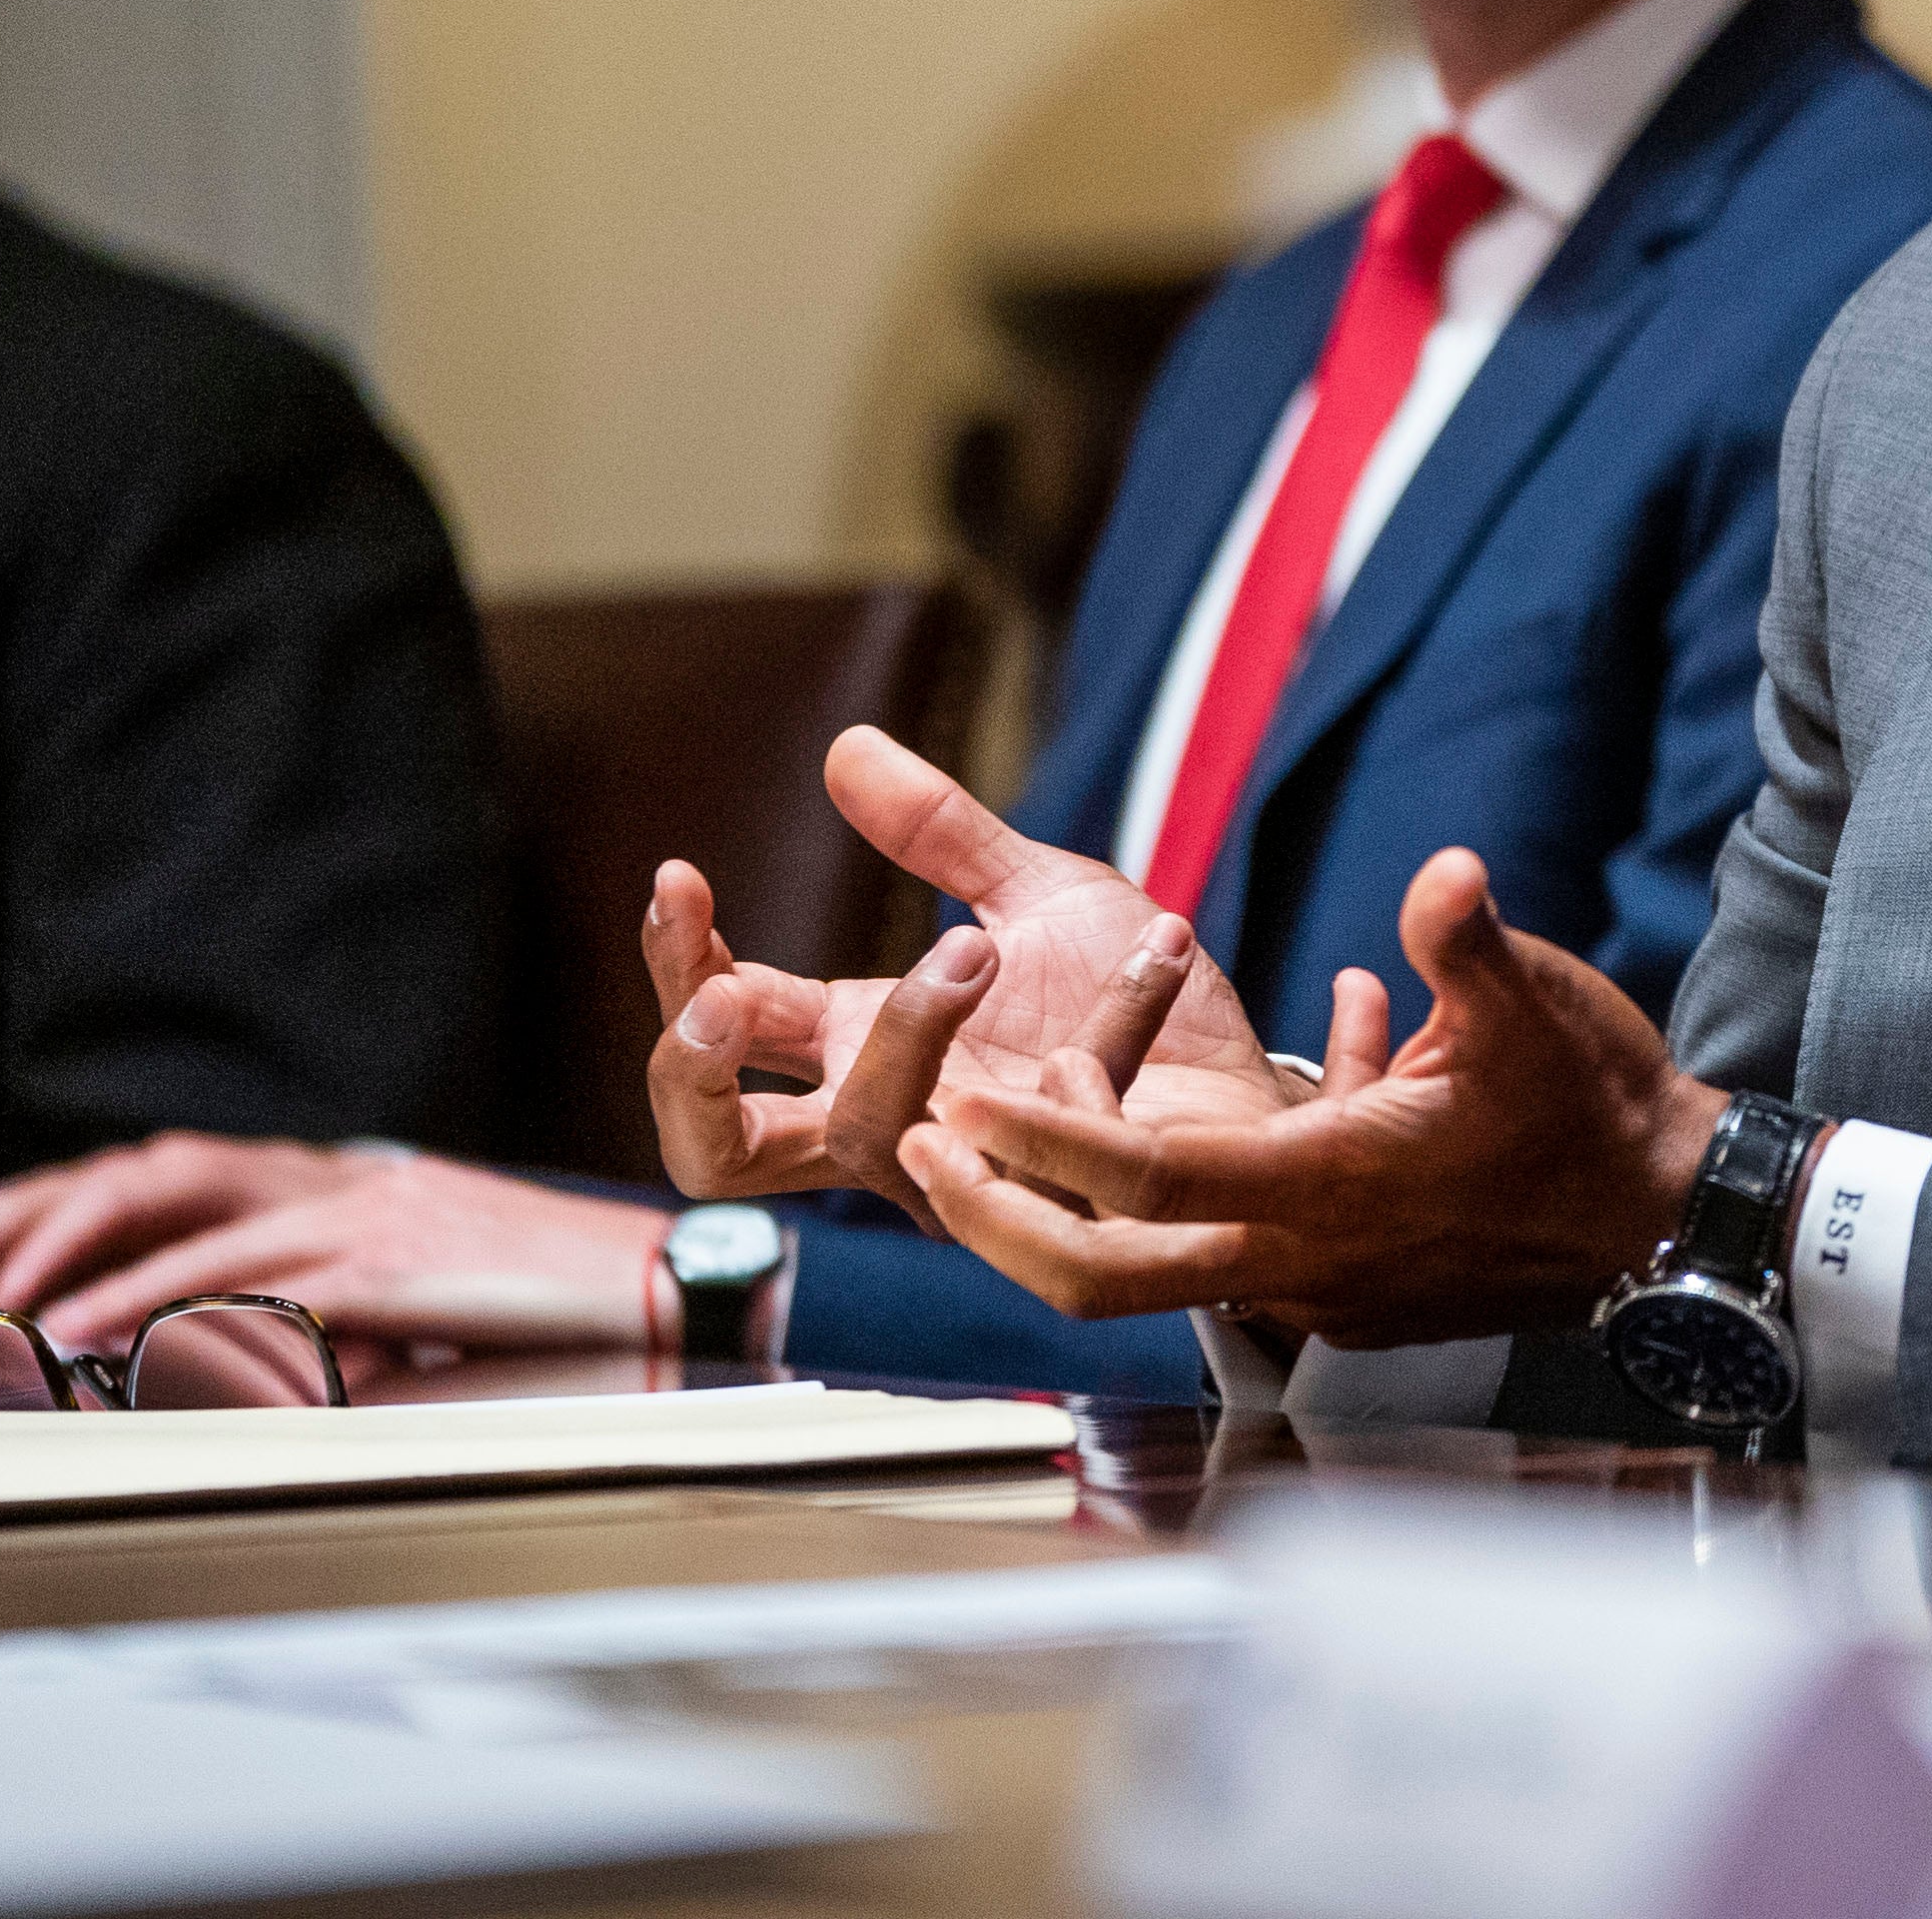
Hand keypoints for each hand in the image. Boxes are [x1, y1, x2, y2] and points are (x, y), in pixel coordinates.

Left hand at [0, 1136, 666, 1359]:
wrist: (677, 1293)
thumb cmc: (549, 1317)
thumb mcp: (397, 1320)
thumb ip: (294, 1331)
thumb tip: (176, 1375)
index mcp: (332, 1180)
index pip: (149, 1176)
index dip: (31, 1220)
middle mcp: (335, 1173)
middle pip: (134, 1170)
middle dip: (0, 1228)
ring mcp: (365, 1204)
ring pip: (174, 1203)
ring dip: (60, 1257)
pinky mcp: (395, 1253)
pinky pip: (248, 1272)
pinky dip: (157, 1303)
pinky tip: (89, 1341)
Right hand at [641, 725, 1269, 1219]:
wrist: (1249, 1070)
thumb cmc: (1130, 996)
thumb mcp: (1038, 893)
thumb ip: (941, 834)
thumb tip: (845, 745)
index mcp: (862, 1049)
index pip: (721, 1032)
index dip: (681, 963)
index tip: (681, 875)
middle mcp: (897, 1122)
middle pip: (720, 1153)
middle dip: (695, 1074)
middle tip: (725, 993)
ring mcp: (974, 1167)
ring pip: (877, 1135)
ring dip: (912, 1028)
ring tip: (978, 944)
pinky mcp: (1070, 1186)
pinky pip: (1065, 1116)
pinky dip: (1116, 1016)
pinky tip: (1164, 942)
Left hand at [905, 847, 1718, 1346]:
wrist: (1665, 1222)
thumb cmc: (1598, 1113)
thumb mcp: (1538, 1007)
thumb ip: (1466, 944)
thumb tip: (1440, 876)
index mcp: (1327, 1186)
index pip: (1142, 1178)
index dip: (1042, 1141)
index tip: (957, 1098)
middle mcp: (1299, 1257)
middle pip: (1097, 1275)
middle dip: (995, 1216)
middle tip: (926, 1145)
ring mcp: (1313, 1287)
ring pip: (1140, 1278)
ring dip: (1059, 1208)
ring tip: (1011, 1126)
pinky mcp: (1337, 1291)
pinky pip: (1217, 1254)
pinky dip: (1161, 1199)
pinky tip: (1178, 1111)